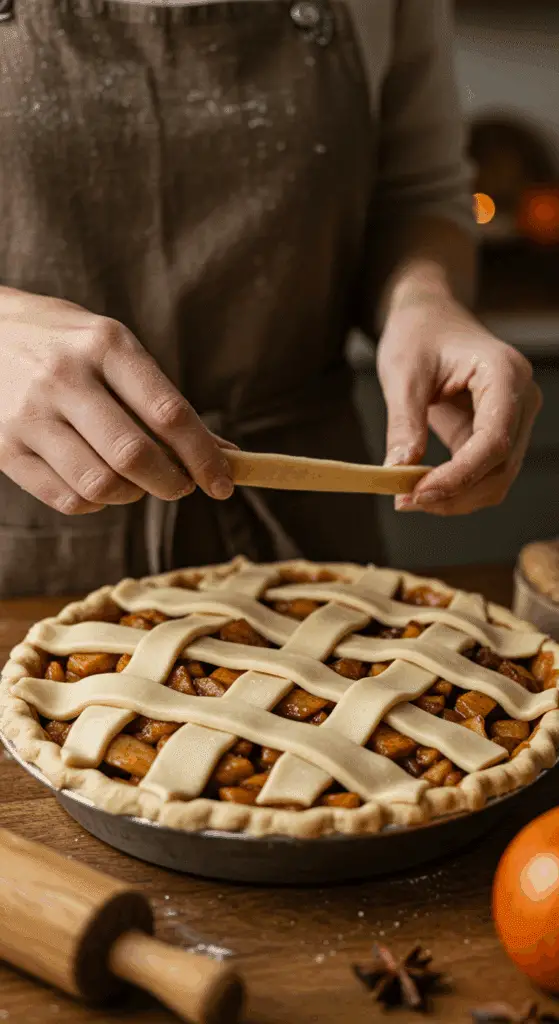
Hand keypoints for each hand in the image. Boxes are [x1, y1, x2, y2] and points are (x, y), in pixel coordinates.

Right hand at [0, 288, 234, 514]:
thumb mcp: (112, 349)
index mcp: (105, 345)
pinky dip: (95, 504)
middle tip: (181, 486)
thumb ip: (162, 400)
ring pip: (100, 485)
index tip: (224, 483)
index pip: (168, 413)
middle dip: (172, 483)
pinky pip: (66, 499)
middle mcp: (64, 377)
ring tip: (136, 484)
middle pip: (134, 455)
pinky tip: (98, 485)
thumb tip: (225, 454)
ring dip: (132, 496)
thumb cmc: (64, 344)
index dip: (203, 456)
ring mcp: (29, 414)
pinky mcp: (5, 448)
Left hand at [377, 296, 541, 514]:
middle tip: (406, 502)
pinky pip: (485, 472)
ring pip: (498, 477)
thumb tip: (399, 471)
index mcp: (504, 373)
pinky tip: (422, 488)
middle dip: (456, 493)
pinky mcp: (499, 432)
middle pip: (502, 466)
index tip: (419, 493)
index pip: (494, 440)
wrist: (429, 317)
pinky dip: (457, 488)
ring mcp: (515, 417)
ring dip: (457, 497)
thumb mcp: (402, 374)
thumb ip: (404, 424)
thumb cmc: (418, 334)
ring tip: (409, 497)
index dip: (460, 475)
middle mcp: (521, 397)